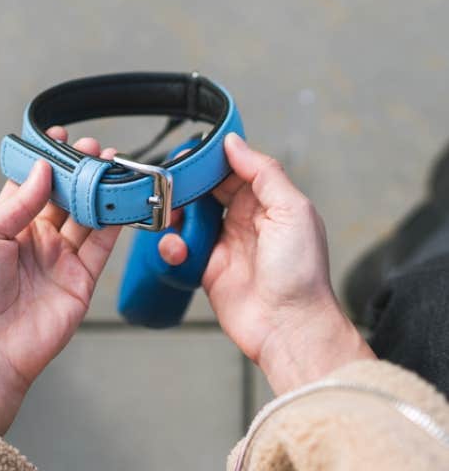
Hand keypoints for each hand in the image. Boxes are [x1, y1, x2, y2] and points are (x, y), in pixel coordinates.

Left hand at [0, 129, 120, 433]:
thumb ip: (18, 202)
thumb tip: (43, 170)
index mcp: (6, 228)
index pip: (30, 186)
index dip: (46, 162)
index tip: (59, 138)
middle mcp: (35, 242)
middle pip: (64, 199)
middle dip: (79, 172)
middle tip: (94, 150)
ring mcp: (60, 261)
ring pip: (86, 218)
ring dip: (99, 192)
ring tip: (113, 165)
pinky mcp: (81, 280)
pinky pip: (102, 245)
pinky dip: (115, 222)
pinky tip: (121, 199)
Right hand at [159, 133, 374, 394]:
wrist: (288, 326)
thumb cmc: (301, 274)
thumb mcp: (292, 210)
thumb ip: (263, 173)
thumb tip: (234, 144)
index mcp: (269, 203)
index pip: (234, 170)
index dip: (211, 161)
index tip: (188, 154)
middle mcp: (246, 221)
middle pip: (207, 192)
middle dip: (187, 186)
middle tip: (169, 184)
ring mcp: (225, 245)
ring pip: (190, 218)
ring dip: (176, 216)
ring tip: (171, 219)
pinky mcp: (207, 270)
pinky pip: (182, 249)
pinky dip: (173, 246)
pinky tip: (178, 250)